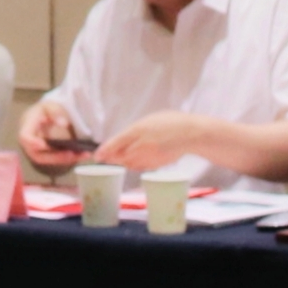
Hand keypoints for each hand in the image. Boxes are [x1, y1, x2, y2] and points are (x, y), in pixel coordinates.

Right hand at [17, 100, 83, 168]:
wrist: (43, 118)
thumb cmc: (43, 111)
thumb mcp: (48, 106)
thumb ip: (55, 112)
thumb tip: (64, 123)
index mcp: (27, 127)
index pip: (25, 137)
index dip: (32, 143)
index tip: (44, 145)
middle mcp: (30, 143)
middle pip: (38, 155)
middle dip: (55, 157)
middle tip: (71, 154)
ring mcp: (39, 152)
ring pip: (50, 161)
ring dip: (66, 159)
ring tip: (82, 155)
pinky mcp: (49, 156)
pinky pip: (58, 160)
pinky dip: (71, 158)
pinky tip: (83, 155)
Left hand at [92, 111, 208, 172]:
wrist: (190, 134)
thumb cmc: (171, 122)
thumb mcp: (150, 120)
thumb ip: (136, 130)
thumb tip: (124, 139)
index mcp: (138, 130)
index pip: (116, 143)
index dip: (105, 151)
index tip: (97, 156)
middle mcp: (141, 145)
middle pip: (119, 156)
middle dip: (111, 158)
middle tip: (105, 158)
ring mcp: (148, 157)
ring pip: (129, 163)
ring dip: (122, 162)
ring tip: (120, 158)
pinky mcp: (155, 164)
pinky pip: (140, 167)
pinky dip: (135, 165)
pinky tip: (136, 160)